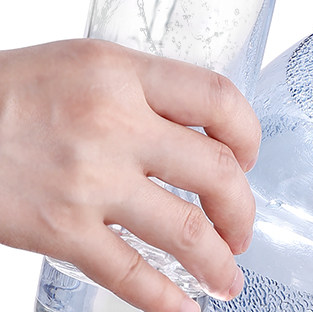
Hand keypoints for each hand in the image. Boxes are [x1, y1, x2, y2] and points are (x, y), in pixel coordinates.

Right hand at [0, 39, 258, 311]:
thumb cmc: (14, 91)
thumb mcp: (87, 64)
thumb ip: (143, 89)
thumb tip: (198, 125)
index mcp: (124, 75)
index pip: (217, 99)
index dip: (248, 132)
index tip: (249, 155)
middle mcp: (116, 125)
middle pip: (216, 170)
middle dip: (242, 207)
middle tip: (244, 226)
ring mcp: (90, 182)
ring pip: (186, 230)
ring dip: (219, 260)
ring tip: (229, 275)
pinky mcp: (61, 231)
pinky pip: (128, 274)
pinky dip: (164, 299)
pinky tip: (183, 307)